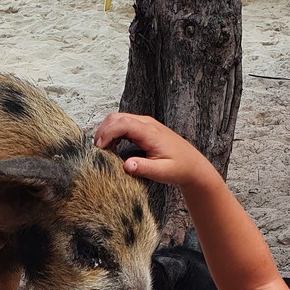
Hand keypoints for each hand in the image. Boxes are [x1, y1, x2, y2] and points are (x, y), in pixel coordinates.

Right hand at [93, 112, 213, 187]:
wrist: (192, 165)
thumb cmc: (179, 168)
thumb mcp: (162, 172)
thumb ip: (143, 168)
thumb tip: (125, 165)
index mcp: (150, 132)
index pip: (122, 123)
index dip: (107, 133)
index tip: (99, 148)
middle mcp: (146, 123)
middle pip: (116, 117)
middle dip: (102, 131)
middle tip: (97, 151)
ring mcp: (145, 124)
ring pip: (118, 118)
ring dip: (106, 131)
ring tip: (103, 151)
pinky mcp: (143, 128)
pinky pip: (123, 124)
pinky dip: (112, 132)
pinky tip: (111, 148)